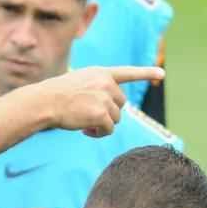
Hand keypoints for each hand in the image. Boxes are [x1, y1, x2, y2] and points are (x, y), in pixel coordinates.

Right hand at [39, 66, 165, 136]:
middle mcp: (106, 83)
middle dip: (109, 112)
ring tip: (85, 123)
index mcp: (100, 73)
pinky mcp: (102, 114)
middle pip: (121, 104)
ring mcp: (105, 98)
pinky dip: (99, 134)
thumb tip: (109, 115)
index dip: (146, 73)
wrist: (44, 102)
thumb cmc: (56, 96)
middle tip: (89, 117)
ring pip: (116, 118)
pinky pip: (109, 130)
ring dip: (103, 124)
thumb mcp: (78, 84)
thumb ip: (96, 90)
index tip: (162, 74)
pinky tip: (85, 131)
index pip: (127, 73)